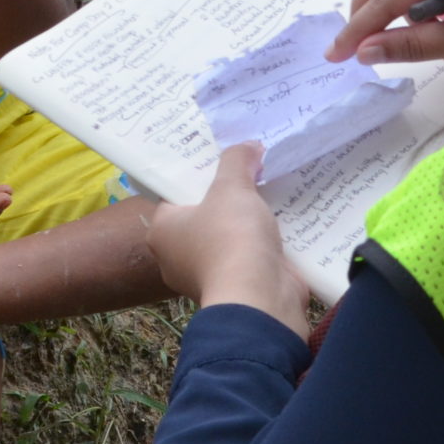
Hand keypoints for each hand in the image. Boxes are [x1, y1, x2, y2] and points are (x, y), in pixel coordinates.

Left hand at [146, 145, 311, 335]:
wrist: (259, 297)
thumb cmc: (230, 237)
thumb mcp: (232, 187)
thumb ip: (237, 161)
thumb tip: (249, 146)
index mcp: (162, 231)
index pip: (174, 196)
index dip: (197, 177)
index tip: (219, 161)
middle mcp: (176, 256)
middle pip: (203, 215)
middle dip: (226, 197)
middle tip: (248, 172)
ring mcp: (205, 275)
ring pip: (227, 237)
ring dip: (247, 221)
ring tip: (269, 192)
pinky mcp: (235, 287)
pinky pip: (247, 256)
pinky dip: (261, 243)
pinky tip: (282, 222)